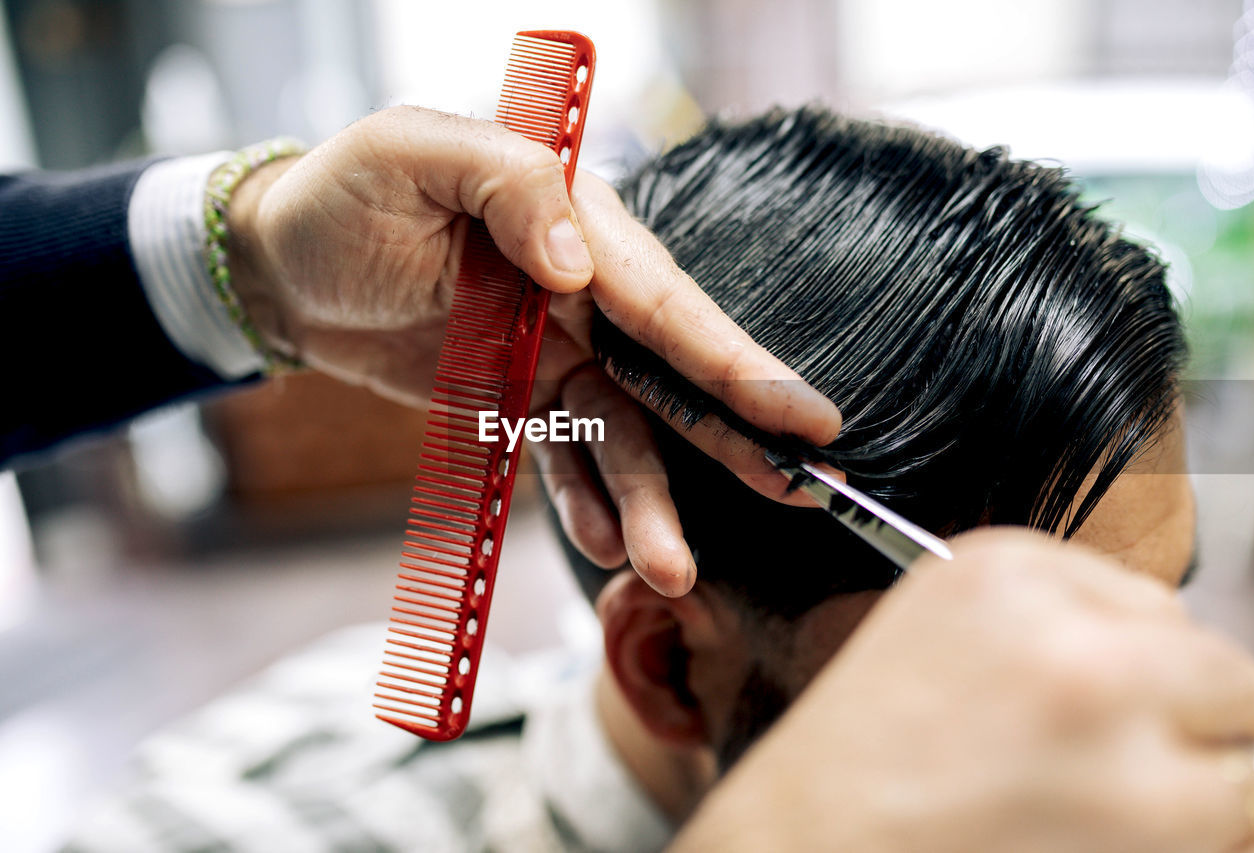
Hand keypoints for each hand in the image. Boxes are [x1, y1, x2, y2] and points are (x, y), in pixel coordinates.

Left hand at [223, 106, 841, 594]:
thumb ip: (510, 187)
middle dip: (732, 436)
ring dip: (648, 501)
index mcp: (573, 222)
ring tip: (667, 569)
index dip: (734, 361)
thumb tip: (581, 269)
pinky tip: (600, 542)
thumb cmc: (339, 195)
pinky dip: (583, 501)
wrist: (278, 266)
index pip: (664, 299)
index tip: (801, 417)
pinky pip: (562, 456)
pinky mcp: (517, 395)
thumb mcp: (413, 155)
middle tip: (798, 495)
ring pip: (621, 433)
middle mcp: (581, 289)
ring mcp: (552, 349)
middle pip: (670, 373)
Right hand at [673, 530, 1253, 852]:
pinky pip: (1247, 850)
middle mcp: (1082, 651)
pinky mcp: (1151, 846)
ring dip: (1207, 807)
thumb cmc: (859, 757)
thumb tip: (1187, 669)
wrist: (808, 848)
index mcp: (1016, 576)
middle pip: (1236, 686)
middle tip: (1129, 772)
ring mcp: (1124, 753)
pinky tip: (1109, 848)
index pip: (1167, 613)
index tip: (1104, 707)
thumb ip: (1064, 618)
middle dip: (1200, 732)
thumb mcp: (942, 627)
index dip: (1141, 672)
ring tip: (1102, 819)